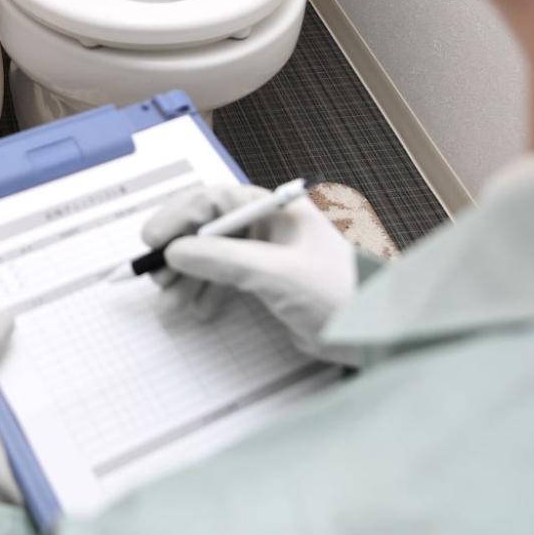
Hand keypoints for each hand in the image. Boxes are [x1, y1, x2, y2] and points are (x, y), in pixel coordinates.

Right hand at [142, 185, 358, 358]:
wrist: (381, 334)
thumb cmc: (343, 294)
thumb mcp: (278, 274)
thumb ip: (224, 260)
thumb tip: (177, 252)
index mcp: (277, 209)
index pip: (215, 200)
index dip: (178, 217)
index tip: (152, 241)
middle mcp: (272, 226)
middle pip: (210, 228)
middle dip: (180, 252)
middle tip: (157, 278)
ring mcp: (272, 255)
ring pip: (215, 256)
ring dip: (190, 276)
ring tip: (172, 301)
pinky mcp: (273, 282)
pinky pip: (228, 278)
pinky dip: (208, 291)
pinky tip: (199, 308)